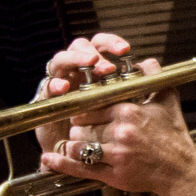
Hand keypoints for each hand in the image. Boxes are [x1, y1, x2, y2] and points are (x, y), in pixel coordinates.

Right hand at [33, 34, 131, 154]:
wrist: (85, 152)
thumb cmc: (108, 124)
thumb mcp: (126, 104)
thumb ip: (135, 84)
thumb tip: (149, 67)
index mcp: (95, 66)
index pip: (101, 44)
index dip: (111, 43)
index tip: (126, 50)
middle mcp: (77, 69)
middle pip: (78, 46)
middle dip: (93, 51)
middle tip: (107, 65)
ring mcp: (60, 80)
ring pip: (61, 60)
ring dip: (75, 60)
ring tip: (89, 64)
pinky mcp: (47, 97)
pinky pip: (48, 86)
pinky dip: (55, 84)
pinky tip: (64, 87)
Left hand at [37, 58, 195, 195]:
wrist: (182, 171)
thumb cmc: (175, 137)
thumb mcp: (168, 101)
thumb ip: (154, 77)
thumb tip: (145, 60)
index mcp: (129, 111)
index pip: (90, 107)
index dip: (84, 111)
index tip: (83, 114)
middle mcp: (120, 132)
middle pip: (80, 126)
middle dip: (78, 128)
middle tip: (83, 130)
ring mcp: (116, 154)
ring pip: (77, 145)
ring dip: (74, 144)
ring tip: (78, 144)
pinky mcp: (113, 175)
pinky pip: (80, 167)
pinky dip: (61, 163)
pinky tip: (49, 157)